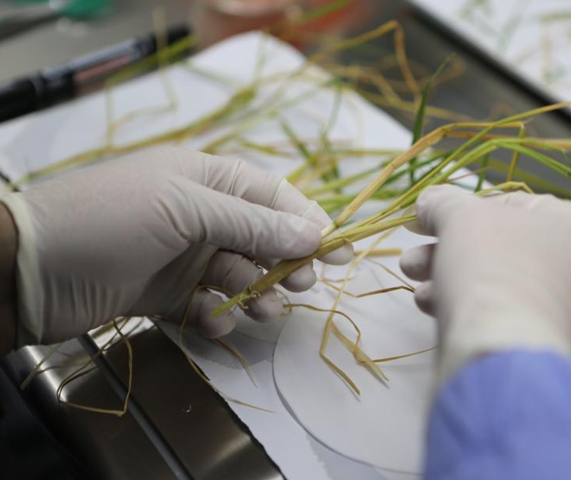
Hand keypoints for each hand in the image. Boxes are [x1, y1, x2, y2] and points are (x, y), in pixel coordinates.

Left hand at [0, 147, 352, 347]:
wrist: (28, 270)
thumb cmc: (109, 221)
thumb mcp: (185, 211)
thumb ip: (251, 224)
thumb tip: (313, 233)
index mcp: (204, 178)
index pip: (272, 196)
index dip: (309, 220)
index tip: (340, 250)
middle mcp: (197, 213)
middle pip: (261, 237)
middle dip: (287, 261)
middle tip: (304, 285)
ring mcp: (180, 254)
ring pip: (239, 272)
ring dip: (257, 291)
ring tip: (263, 310)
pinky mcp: (163, 291)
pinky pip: (207, 302)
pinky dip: (216, 313)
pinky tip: (212, 320)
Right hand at [400, 185, 570, 380]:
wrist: (508, 361)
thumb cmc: (492, 274)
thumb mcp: (461, 219)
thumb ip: (445, 203)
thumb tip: (430, 202)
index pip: (514, 207)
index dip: (461, 210)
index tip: (423, 224)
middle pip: (506, 253)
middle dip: (450, 253)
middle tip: (413, 263)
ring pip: (508, 293)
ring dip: (456, 286)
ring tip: (420, 295)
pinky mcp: (565, 360)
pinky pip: (517, 328)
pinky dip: (480, 319)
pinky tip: (444, 320)